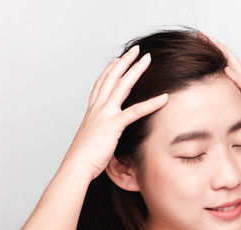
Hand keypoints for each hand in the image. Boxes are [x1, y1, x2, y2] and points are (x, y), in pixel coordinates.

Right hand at [61, 45, 167, 179]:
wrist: (76, 167)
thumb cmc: (84, 157)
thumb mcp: (92, 138)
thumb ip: (100, 130)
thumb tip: (106, 132)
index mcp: (92, 110)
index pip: (101, 84)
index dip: (110, 70)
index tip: (118, 60)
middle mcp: (97, 108)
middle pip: (112, 78)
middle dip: (125, 62)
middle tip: (136, 50)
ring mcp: (104, 114)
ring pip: (121, 86)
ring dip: (136, 70)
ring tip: (147, 59)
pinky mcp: (113, 125)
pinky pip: (135, 111)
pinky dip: (151, 103)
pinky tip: (164, 97)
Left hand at [207, 35, 240, 135]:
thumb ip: (235, 104)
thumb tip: (220, 108)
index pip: (224, 66)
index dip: (213, 55)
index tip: (200, 44)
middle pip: (228, 59)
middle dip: (214, 47)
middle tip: (200, 34)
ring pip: (234, 67)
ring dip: (222, 54)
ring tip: (209, 42)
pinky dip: (235, 77)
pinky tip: (225, 69)